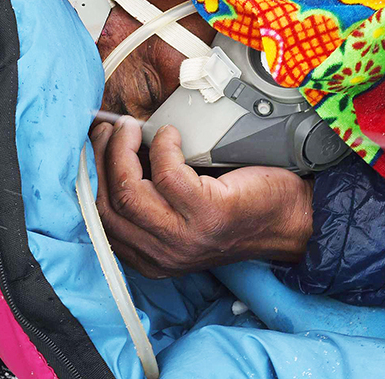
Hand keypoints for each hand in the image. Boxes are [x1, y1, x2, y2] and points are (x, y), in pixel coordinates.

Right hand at [90, 117, 313, 278]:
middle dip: (101, 158)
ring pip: (129, 190)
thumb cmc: (240, 208)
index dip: (91, 177)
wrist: (293, 218)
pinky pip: (167, 174)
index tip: (93, 146)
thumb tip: (116, 150)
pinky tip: (172, 135)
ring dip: (124, 150)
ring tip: (132, 127)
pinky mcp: (207, 214)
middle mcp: (162, 254)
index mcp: (149, 256)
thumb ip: (151, 198)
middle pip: (107, 203)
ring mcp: (184, 238)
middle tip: (112, 128)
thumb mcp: (183, 214)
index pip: (100, 219)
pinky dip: (163, 147)